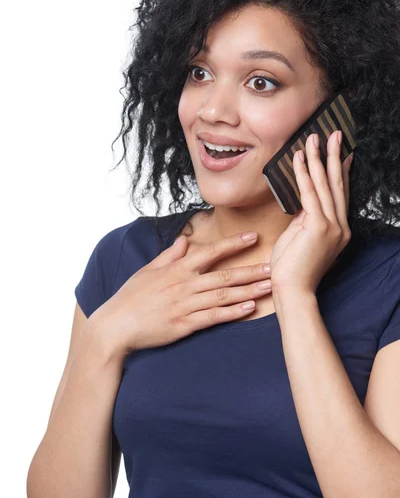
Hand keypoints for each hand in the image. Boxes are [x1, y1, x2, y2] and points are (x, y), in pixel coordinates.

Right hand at [92, 232, 271, 356]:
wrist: (115, 325)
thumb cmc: (131, 297)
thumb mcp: (148, 270)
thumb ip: (170, 254)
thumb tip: (185, 239)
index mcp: (176, 269)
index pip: (210, 252)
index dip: (233, 244)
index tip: (253, 238)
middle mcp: (184, 284)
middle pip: (224, 275)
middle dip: (252, 270)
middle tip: (275, 266)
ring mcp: (185, 305)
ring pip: (224, 295)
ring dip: (249, 290)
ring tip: (270, 286)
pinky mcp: (184, 325)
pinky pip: (213, 317)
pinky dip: (233, 313)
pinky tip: (250, 308)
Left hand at [269, 130, 353, 297]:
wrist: (292, 291)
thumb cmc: (291, 267)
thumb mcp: (300, 237)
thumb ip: (305, 217)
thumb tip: (303, 199)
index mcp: (339, 230)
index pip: (340, 194)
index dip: (340, 170)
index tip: (340, 152)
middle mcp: (340, 226)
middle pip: (338, 184)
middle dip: (334, 156)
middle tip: (334, 134)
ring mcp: (332, 227)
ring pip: (325, 185)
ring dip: (318, 158)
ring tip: (314, 138)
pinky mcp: (319, 227)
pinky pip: (310, 194)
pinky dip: (304, 174)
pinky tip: (299, 158)